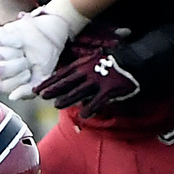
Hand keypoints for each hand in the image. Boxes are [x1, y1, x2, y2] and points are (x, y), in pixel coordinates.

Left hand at [0, 10, 76, 99]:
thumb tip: (12, 97)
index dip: (17, 79)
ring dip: (13, 53)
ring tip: (23, 50)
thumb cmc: (45, 59)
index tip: (29, 73)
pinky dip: (12, 40)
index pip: (3, 86)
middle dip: (17, 65)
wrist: (51, 36)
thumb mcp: (42, 79)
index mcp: (7, 80)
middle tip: (27, 60)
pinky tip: (19, 41)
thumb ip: (28, 92)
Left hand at [36, 23, 173, 117]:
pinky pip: (99, 100)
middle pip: (67, 82)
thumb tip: (67, 82)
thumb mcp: (94, 61)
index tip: (36, 89)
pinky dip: (91, 108)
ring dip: (67, 98)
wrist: (136, 59)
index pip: (62, 74)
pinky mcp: (111, 88)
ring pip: (79, 91)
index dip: (48, 82)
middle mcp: (88, 72)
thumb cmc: (114, 61)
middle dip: (53, 89)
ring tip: (57, 105)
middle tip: (41, 96)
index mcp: (84, 64)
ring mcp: (99, 80)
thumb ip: (81, 71)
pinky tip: (84, 115)